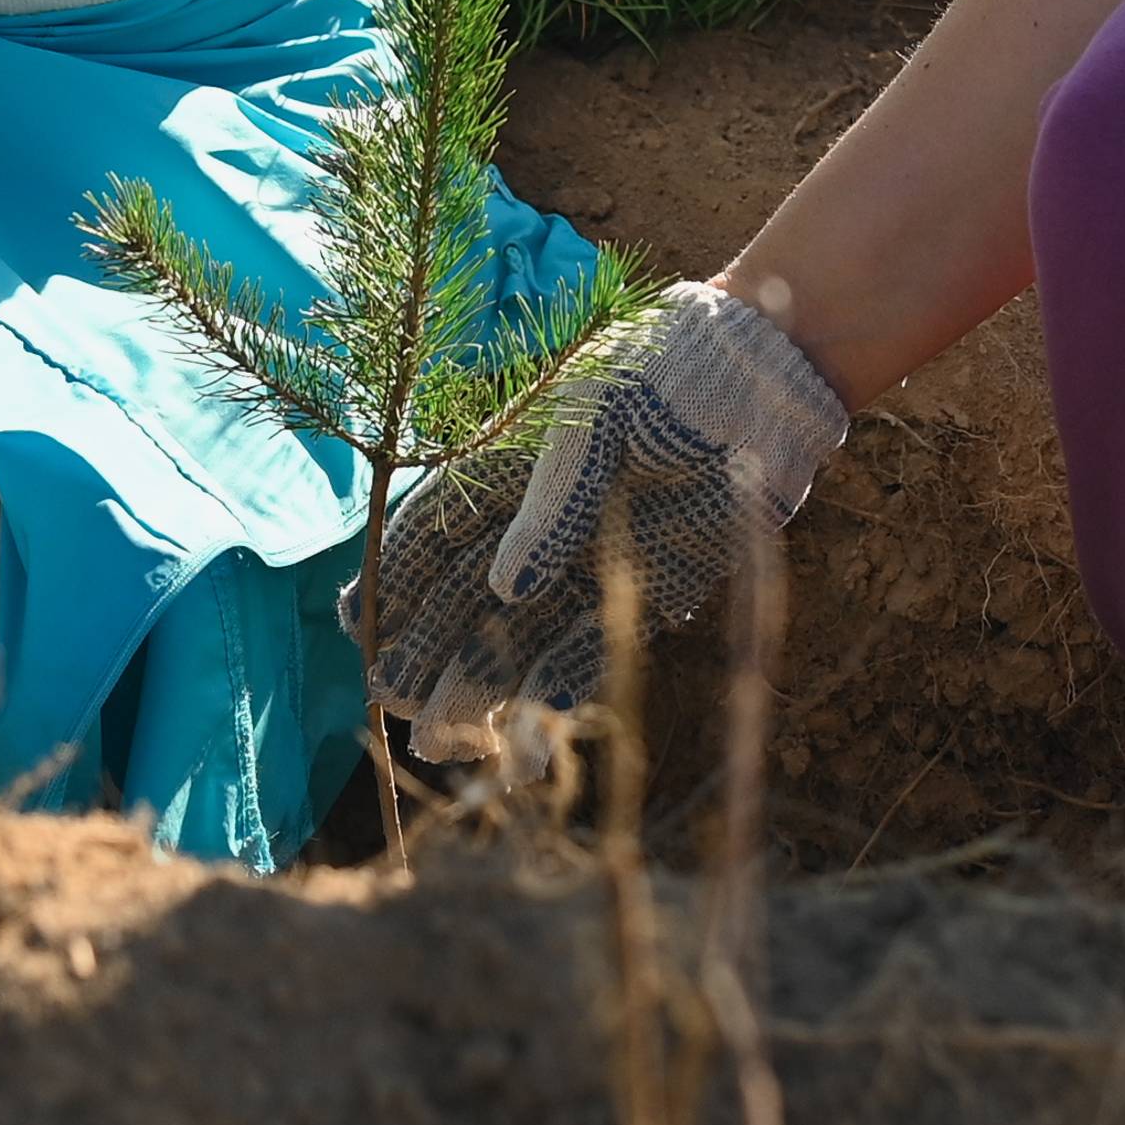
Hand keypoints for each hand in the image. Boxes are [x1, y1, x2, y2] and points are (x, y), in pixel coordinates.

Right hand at [355, 281, 845, 752]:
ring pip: (521, 641)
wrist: (767, 377)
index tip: (357, 627)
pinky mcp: (650, 594)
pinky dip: (557, 700)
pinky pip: (591, 655)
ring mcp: (593, 563)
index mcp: (511, 464)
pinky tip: (524, 750)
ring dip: (480, 693)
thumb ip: (553, 497)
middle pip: (469, 599)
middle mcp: (544, 524)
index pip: (436, 530)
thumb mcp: (598, 415)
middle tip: (395, 704)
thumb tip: (508, 586)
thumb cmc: (668, 373)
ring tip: (443, 748)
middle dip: (428, 652)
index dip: (395, 577)